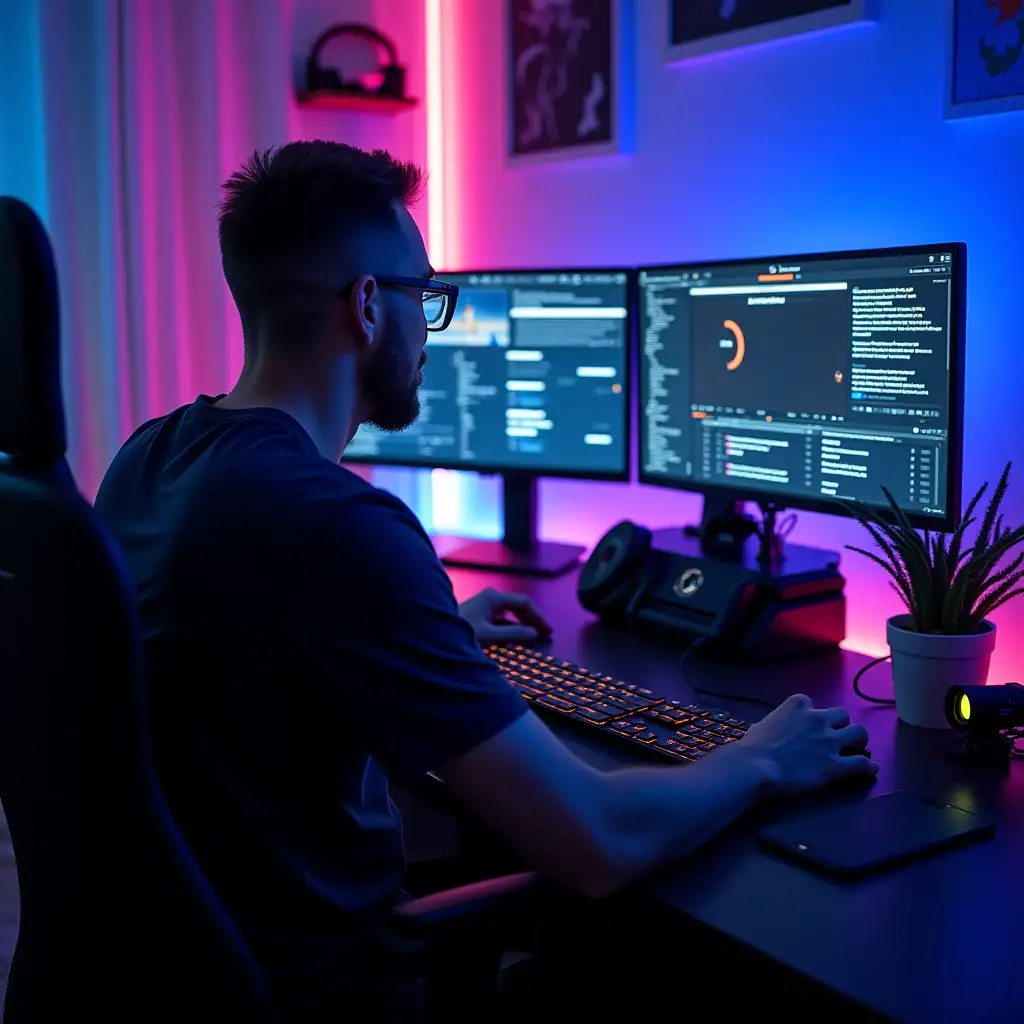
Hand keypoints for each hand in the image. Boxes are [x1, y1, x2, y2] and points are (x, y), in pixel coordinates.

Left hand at [459, 587, 552, 643]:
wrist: (434, 636)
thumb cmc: (460, 633)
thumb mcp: (488, 635)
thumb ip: (513, 634)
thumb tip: (534, 633)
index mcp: (493, 597)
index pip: (524, 602)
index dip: (538, 616)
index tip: (548, 631)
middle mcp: (490, 598)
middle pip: (518, 606)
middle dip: (532, 619)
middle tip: (544, 635)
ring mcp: (484, 606)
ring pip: (510, 614)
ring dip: (522, 625)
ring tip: (533, 637)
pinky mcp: (479, 615)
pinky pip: (501, 620)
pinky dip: (511, 628)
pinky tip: (515, 639)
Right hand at [733, 694, 877, 794]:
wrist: (756, 766)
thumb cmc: (752, 747)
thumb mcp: (763, 724)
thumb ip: (777, 722)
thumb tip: (775, 730)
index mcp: (798, 706)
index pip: (811, 703)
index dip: (810, 716)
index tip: (806, 725)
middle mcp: (817, 719)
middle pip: (842, 715)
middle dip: (840, 725)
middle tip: (835, 737)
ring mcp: (829, 741)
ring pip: (859, 733)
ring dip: (857, 741)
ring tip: (855, 749)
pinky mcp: (835, 765)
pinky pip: (862, 763)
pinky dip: (867, 767)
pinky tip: (869, 770)